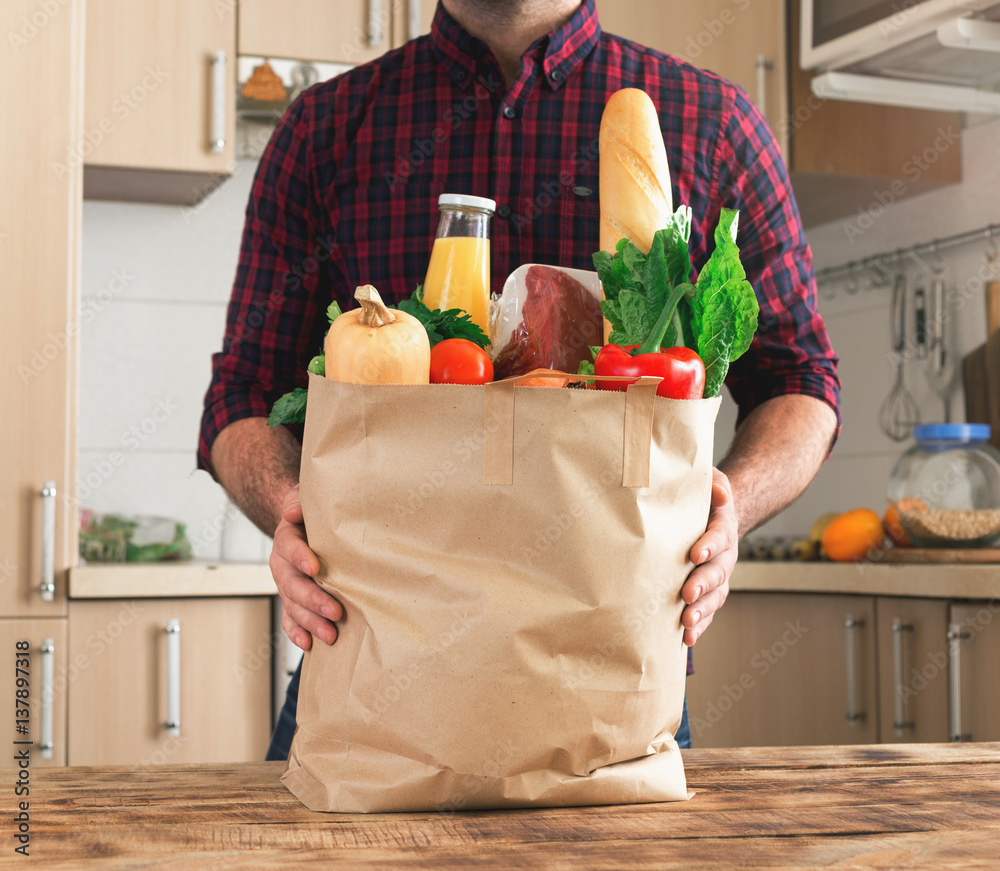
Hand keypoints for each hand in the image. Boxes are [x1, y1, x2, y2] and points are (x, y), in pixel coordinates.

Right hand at [269, 484, 342, 650]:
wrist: (302, 524)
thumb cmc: (311, 514)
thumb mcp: (306, 499)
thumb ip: (300, 502)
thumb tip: (292, 511)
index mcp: (286, 538)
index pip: (289, 546)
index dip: (300, 557)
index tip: (315, 568)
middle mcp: (282, 564)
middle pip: (292, 583)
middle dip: (313, 599)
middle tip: (335, 611)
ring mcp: (285, 584)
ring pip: (292, 605)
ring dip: (310, 622)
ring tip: (330, 634)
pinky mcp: (291, 599)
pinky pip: (289, 618)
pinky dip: (296, 632)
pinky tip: (307, 644)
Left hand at [681, 468, 737, 645]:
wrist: (712, 516)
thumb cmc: (703, 499)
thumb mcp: (709, 482)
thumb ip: (713, 483)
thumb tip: (719, 491)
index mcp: (723, 527)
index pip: (718, 536)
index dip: (709, 545)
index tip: (695, 554)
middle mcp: (725, 555)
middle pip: (718, 572)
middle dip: (703, 584)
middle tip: (687, 594)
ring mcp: (719, 576)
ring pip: (716, 596)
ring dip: (702, 611)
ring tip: (687, 623)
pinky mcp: (709, 592)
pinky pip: (709, 610)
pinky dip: (700, 625)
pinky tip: (687, 638)